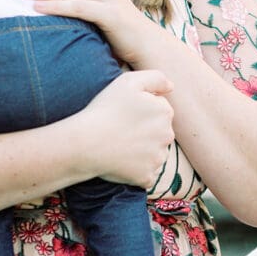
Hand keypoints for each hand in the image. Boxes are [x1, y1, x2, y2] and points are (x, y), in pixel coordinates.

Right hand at [74, 70, 174, 187]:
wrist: (85, 143)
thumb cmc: (105, 109)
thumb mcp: (129, 82)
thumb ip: (155, 78)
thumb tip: (171, 87)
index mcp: (165, 112)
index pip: (159, 111)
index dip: (140, 111)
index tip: (124, 114)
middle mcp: (167, 136)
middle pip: (159, 133)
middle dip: (145, 131)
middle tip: (120, 130)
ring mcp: (158, 158)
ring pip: (154, 153)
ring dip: (142, 152)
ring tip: (119, 146)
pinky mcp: (147, 177)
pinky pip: (146, 174)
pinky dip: (136, 171)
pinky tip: (121, 162)